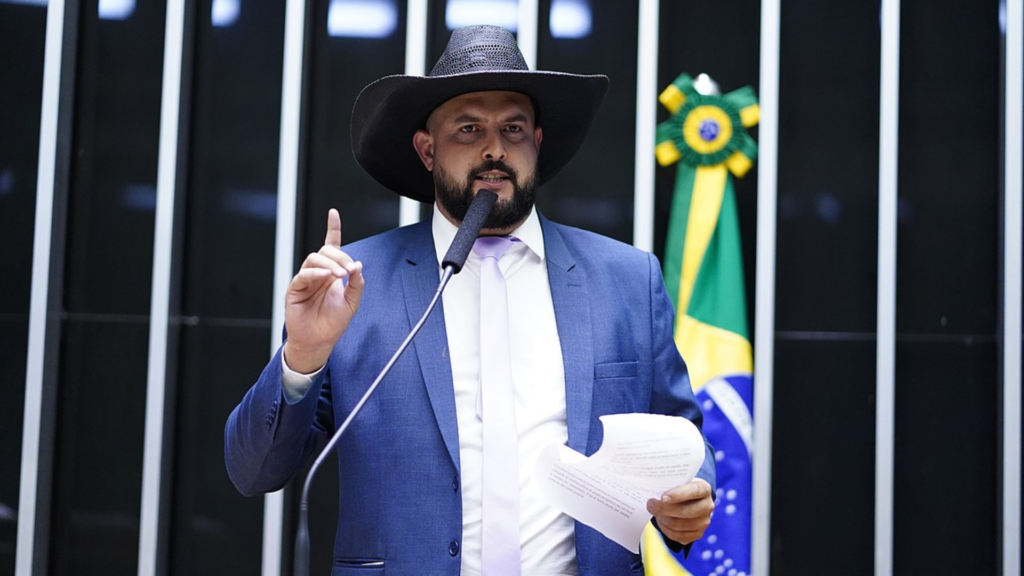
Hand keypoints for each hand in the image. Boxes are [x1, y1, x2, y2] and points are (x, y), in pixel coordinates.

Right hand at [283, 209, 364, 373]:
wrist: (319, 342)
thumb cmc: (332, 323)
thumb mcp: (352, 302)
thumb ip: (356, 284)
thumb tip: (358, 265)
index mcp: (331, 274)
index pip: (331, 246)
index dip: (332, 229)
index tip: (333, 213)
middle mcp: (318, 274)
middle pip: (325, 251)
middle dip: (339, 256)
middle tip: (349, 269)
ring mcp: (305, 280)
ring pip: (313, 259)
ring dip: (329, 264)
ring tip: (339, 275)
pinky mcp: (295, 290)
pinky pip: (303, 275)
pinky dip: (315, 273)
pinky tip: (324, 277)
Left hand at [646, 478, 714, 544]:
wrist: (690, 500)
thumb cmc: (680, 488)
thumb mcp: (679, 482)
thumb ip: (669, 484)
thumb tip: (652, 491)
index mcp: (704, 489)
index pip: (694, 491)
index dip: (678, 495)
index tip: (662, 497)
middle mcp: (708, 506)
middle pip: (685, 512)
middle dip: (664, 509)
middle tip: (650, 504)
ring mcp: (704, 522)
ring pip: (679, 525)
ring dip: (663, 519)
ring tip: (654, 512)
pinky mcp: (698, 534)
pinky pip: (678, 536)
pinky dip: (665, 529)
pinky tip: (661, 521)